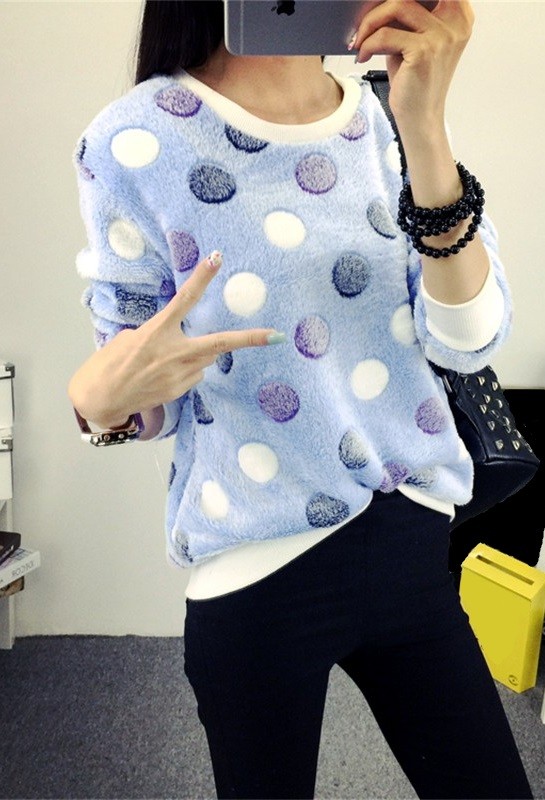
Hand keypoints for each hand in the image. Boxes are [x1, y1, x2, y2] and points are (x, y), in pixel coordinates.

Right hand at [68, 251, 283, 427]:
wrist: (100, 399)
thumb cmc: (109, 363)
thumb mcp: (130, 338)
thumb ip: (160, 334)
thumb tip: (183, 342)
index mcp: (157, 332)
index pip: (185, 299)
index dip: (201, 278)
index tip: (217, 259)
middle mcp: (174, 353)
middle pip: (220, 343)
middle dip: (250, 340)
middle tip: (276, 336)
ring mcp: (179, 375)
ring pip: (205, 359)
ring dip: (196, 355)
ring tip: (165, 361)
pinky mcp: (180, 391)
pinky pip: (194, 374)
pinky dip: (185, 370)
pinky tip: (162, 375)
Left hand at [351, 0, 473, 129]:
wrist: (420, 117)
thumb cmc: (415, 80)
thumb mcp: (415, 40)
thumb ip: (408, 16)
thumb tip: (380, 0)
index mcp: (458, 15)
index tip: (382, 6)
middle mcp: (455, 22)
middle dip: (382, 5)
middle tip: (365, 21)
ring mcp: (442, 36)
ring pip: (397, 5)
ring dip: (370, 22)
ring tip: (360, 41)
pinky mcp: (424, 52)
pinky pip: (385, 35)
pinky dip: (368, 44)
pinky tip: (363, 56)